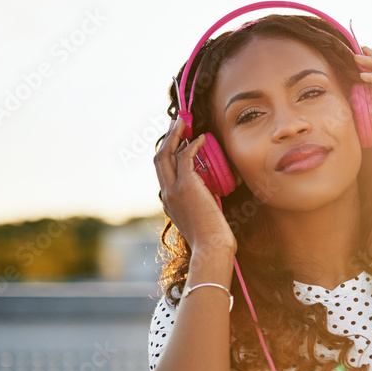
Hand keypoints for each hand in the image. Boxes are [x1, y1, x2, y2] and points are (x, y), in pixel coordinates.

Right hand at [154, 116, 236, 256]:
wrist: (211, 248)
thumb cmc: (212, 239)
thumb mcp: (202, 220)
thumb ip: (200, 205)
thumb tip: (210, 195)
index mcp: (169, 202)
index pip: (163, 172)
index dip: (168, 154)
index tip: (177, 142)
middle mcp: (167, 194)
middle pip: (159, 158)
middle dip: (167, 138)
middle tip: (177, 123)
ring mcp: (173, 190)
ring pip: (166, 154)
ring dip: (174, 135)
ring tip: (183, 122)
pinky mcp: (186, 187)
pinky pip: (184, 157)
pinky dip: (191, 145)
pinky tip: (200, 138)